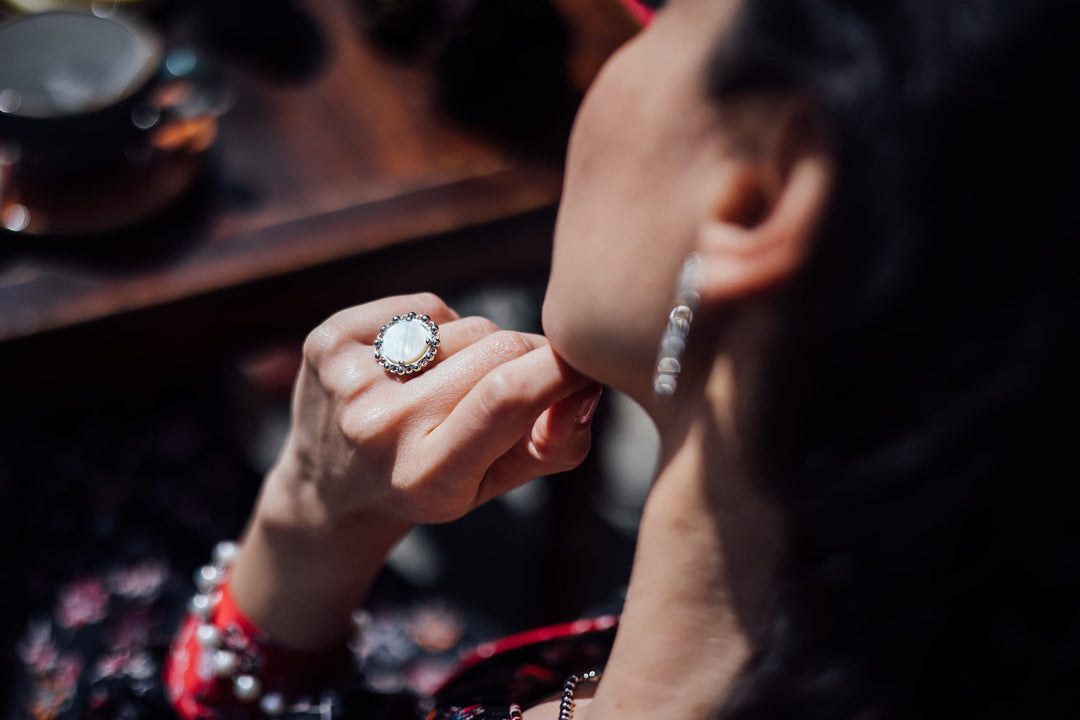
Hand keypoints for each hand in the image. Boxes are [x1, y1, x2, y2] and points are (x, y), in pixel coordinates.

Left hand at [263, 292, 600, 533]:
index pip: (509, 395)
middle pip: (496, 347)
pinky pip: (425, 306)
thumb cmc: (431, 481)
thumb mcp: (498, 483)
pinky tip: (417, 365)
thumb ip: (556, 444)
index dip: (562, 367)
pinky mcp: (329, 339)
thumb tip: (585, 388)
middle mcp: (380, 425)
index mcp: (427, 475)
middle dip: (526, 357)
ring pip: (465, 325)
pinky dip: (437, 328)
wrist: (329, 485)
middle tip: (514, 383)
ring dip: (476, 348)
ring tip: (449, 385)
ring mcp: (348, 378)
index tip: (587, 363)